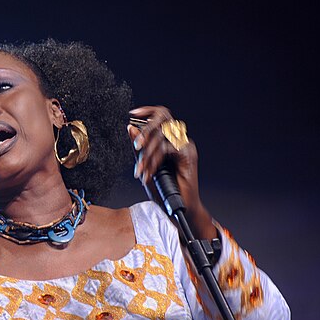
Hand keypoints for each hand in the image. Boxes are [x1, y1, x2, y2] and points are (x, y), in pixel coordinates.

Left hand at [128, 106, 216, 239]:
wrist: (177, 209)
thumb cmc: (163, 190)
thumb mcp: (145, 166)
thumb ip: (139, 148)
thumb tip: (130, 128)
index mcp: (169, 138)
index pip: (160, 115)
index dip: (147, 110)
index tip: (132, 113)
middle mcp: (179, 139)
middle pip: (163, 118)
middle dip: (146, 130)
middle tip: (137, 147)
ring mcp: (185, 146)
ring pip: (163, 135)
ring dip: (148, 154)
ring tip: (141, 170)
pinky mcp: (188, 155)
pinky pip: (167, 149)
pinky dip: (155, 161)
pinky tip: (150, 174)